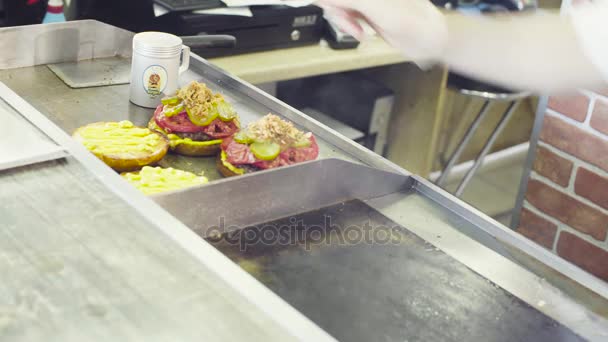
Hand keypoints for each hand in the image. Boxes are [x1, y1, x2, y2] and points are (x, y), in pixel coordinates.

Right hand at [317, 0, 447, 62]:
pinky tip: (360, 33)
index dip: (331, 2)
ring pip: (340, 4)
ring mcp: (368, 0)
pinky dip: (349, 25)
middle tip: (347, 22)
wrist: (429, 40)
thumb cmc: (412, 20)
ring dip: (343, 19)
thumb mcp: (375, 7)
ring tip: (356, 31)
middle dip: (337, 8)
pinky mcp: (368, 10)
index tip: (326, 8)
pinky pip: (347, 14)